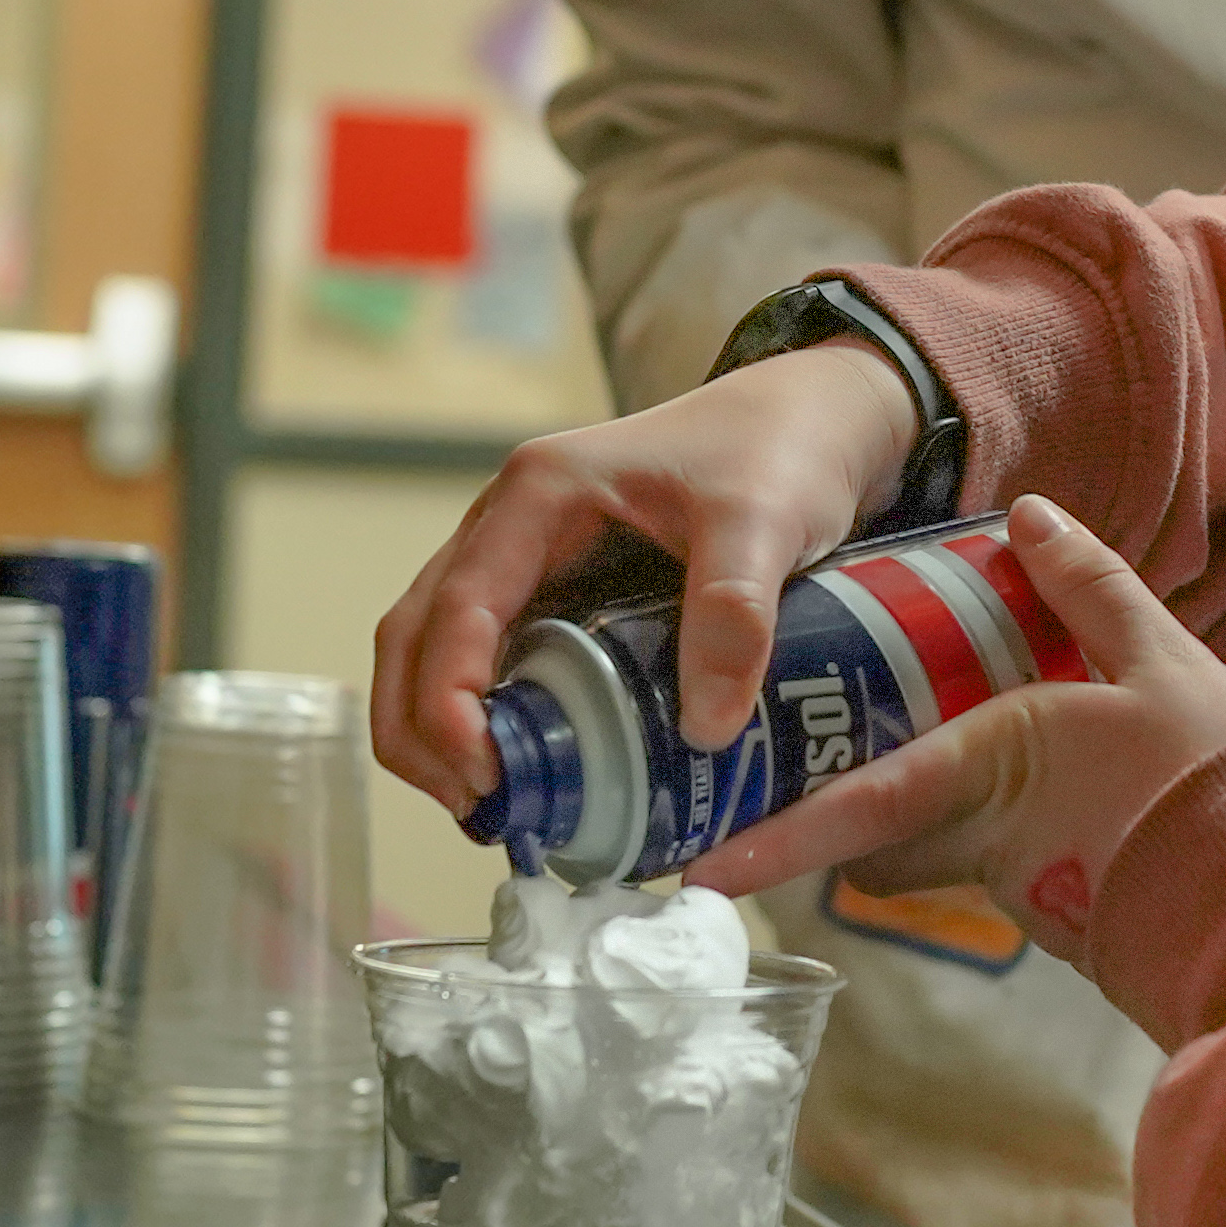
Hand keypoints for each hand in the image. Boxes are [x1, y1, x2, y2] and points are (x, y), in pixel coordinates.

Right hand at [372, 345, 921, 803]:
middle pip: (416, 633)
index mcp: (539, 493)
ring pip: (437, 649)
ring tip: (489, 810)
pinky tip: (526, 776)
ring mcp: (524, 558)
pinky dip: (486, 720)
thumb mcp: (764, 520)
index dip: (448, 698)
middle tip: (475, 808)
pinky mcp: (552, 590)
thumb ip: (735, 611)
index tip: (482, 772)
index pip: (456, 607)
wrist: (810, 416)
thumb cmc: (778, 449)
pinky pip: (491, 659)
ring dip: (439, 730)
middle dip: (420, 729)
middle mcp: (510, 524)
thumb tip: (705, 728)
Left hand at [687, 498, 1225, 968]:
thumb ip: (1090, 587)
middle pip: (878, 845)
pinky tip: (1033, 795)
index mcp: (986, 776)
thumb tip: (1029, 513)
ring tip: (927, 756)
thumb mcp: (1160, 659)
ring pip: (938, 857)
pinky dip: (993, 835)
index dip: (770, 845)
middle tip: (801, 773)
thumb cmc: (1215, 778)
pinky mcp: (1068, 914)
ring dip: (921, 824)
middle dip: (835, 825)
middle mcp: (985, 845)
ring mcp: (1025, 891)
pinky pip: (999, 869)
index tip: (701, 869)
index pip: (848, 816)